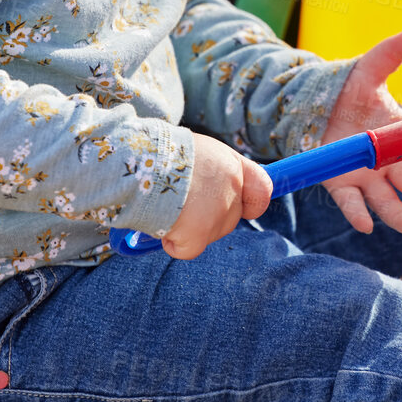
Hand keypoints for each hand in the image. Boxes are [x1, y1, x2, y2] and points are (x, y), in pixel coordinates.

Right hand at [164, 133, 272, 259]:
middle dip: (208, 218)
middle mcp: (231, 188)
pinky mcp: (199, 233)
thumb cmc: (162, 152)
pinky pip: (189, 249)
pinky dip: (174, 243)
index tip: (244, 208)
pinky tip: (160, 225)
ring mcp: (218, 212)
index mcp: (232, 164)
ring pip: (209, 234)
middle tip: (180, 203)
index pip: (262, 189)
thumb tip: (213, 190)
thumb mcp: (198, 151)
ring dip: (188, 228)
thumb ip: (215, 171)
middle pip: (230, 218)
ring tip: (165, 205)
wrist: (139, 158)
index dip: (253, 203)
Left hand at [319, 30, 401, 234]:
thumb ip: (388, 56)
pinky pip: (351, 204)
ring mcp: (365, 177)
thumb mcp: (368, 71)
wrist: (315, 108)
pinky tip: (366, 225)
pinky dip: (358, 214)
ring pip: (386, 200)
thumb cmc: (350, 91)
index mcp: (400, 134)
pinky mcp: (340, 185)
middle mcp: (387, 161)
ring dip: (398, 214)